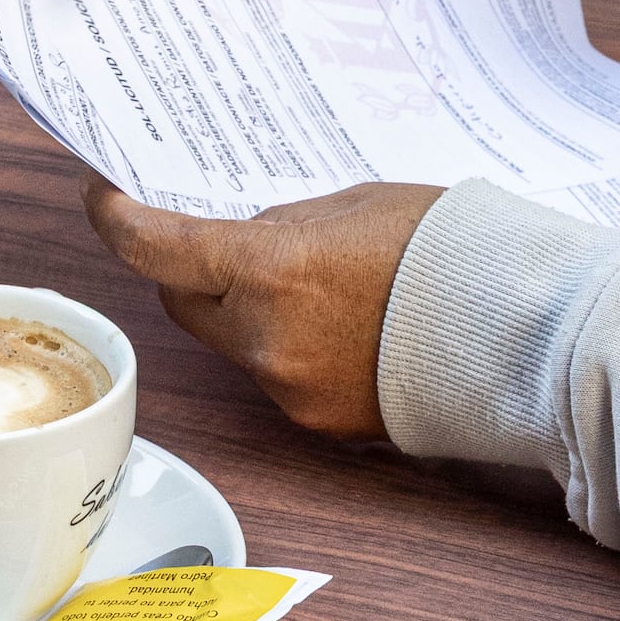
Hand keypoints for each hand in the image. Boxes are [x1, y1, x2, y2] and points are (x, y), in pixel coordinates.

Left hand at [82, 177, 442, 445]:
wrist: (516, 329)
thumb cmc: (447, 249)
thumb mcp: (353, 206)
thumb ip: (284, 227)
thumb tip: (244, 242)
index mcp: (269, 266)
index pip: (156, 249)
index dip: (116, 221)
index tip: (103, 198)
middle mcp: (264, 336)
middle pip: (185, 304)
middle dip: (188, 271)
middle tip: (206, 237)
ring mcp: (288, 388)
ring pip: (235, 344)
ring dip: (250, 312)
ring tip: (314, 283)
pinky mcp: (318, 422)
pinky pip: (278, 378)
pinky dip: (291, 349)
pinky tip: (342, 326)